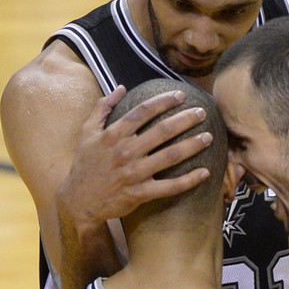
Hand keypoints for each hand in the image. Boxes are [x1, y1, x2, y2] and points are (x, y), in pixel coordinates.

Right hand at [57, 85, 213, 227]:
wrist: (79, 201)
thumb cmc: (85, 165)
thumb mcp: (86, 132)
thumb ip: (102, 108)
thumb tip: (121, 88)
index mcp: (113, 134)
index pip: (143, 112)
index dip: (163, 101)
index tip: (180, 95)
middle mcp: (125, 152)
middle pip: (162, 131)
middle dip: (185, 119)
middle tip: (202, 112)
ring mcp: (134, 173)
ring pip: (170, 156)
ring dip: (192, 145)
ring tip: (208, 137)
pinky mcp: (140, 193)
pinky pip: (170, 187)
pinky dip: (189, 180)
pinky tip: (205, 172)